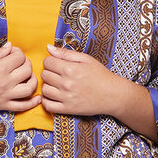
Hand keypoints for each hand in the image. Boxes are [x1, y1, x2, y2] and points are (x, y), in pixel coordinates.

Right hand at [0, 42, 39, 120]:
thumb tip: (10, 47)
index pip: (19, 57)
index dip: (18, 52)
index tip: (13, 53)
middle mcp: (5, 82)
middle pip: (27, 70)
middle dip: (26, 63)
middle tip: (19, 63)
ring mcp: (6, 95)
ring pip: (29, 88)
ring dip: (33, 81)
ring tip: (28, 76)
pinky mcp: (3, 106)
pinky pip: (22, 106)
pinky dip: (33, 103)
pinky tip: (38, 98)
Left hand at [41, 44, 157, 139]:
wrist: (113, 94)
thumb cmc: (100, 75)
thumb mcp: (86, 59)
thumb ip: (65, 53)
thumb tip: (48, 47)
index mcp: (70, 69)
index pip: (47, 62)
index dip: (50, 61)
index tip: (57, 64)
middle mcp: (66, 83)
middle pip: (45, 75)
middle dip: (49, 72)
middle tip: (58, 74)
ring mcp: (66, 97)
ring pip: (45, 90)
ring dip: (48, 86)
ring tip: (57, 85)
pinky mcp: (68, 109)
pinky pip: (47, 106)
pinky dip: (46, 101)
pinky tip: (53, 96)